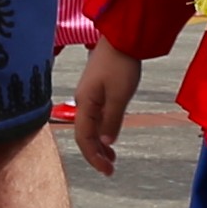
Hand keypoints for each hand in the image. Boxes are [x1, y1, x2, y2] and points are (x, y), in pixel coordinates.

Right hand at [73, 40, 141, 177]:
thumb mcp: (120, 94)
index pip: (84, 137)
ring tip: (112, 158)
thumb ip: (112, 119)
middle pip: (85, 135)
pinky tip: (111, 137)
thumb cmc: (121, 63)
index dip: (93, 156)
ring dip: (100, 144)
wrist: (122, 37)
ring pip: (91, 127)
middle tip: (110, 169)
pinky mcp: (98, 90)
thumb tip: (106, 142)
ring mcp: (90, 96)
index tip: (106, 170)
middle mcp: (83, 101)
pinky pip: (96, 117)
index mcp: (85, 102)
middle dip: (96, 154)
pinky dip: (103, 131)